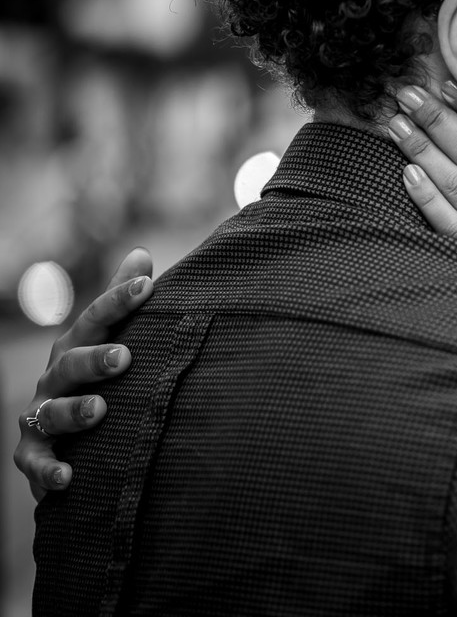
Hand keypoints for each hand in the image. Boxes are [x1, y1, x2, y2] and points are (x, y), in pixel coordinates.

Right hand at [13, 248, 152, 499]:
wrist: (71, 438)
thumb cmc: (98, 379)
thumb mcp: (111, 339)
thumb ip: (122, 300)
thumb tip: (142, 253)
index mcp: (76, 347)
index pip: (96, 319)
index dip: (118, 300)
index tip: (148, 284)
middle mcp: (54, 378)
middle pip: (69, 364)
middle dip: (93, 360)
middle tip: (124, 357)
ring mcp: (41, 415)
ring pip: (51, 412)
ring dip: (74, 411)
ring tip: (100, 411)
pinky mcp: (34, 455)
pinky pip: (36, 463)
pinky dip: (49, 471)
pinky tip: (68, 476)